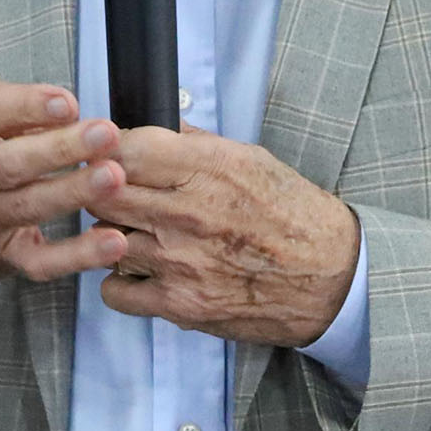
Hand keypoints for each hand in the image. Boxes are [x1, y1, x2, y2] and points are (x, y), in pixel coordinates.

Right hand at [0, 83, 127, 315]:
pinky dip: (75, 255)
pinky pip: (39, 259)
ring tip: (111, 176)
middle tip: (102, 133)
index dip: (24, 106)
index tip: (64, 101)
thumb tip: (51, 102)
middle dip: (59, 147)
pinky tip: (109, 242)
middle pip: (10, 161)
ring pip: (29, 205)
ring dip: (73, 192)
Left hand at [88, 127, 360, 345]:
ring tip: (136, 234)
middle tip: (113, 195)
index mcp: (207, 169)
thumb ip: (196, 144)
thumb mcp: (251, 159)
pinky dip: (119, 282)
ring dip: (112, 236)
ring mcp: (178, 261)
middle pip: (103, 193)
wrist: (330, 277)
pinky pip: (114, 290)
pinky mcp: (179, 304)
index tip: (107, 156)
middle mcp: (187, 213)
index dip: (106, 151)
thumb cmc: (293, 215)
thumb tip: (156, 126)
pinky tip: (140, 272)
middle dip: (101, 191)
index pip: (124, 148)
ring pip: (104, 240)